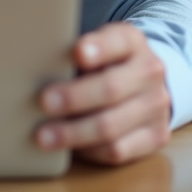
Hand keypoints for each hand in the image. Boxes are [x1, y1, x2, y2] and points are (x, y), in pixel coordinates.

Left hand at [35, 22, 171, 165]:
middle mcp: (149, 72)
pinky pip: (118, 150)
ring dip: (74, 133)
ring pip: (111, 125)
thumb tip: (34, 68)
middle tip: (44, 101)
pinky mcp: (156, 137)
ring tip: (45, 135)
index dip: (98, 47)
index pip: (118, 41)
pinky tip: (68, 148)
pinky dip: (89, 150)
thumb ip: (75, 54)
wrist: (146, 85)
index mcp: (132, 42)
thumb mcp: (97, 47)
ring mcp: (157, 107)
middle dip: (74, 97)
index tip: (77, 53)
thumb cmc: (106, 63)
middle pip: (111, 88)